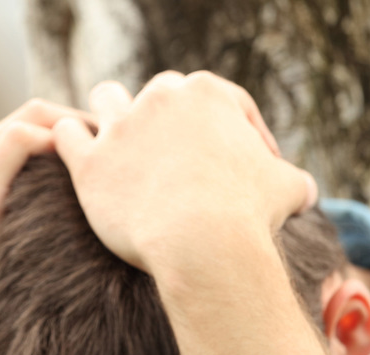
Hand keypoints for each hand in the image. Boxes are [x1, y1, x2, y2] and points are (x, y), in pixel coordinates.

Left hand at [52, 71, 316, 275]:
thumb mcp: (290, 189)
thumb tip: (303, 192)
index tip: (230, 163)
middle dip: (165, 121)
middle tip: (171, 156)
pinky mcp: (88, 162)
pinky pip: (66, 134)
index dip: (226, 131)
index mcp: (208, 93)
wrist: (203, 245)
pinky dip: (71, 143)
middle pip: (158, 94)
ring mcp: (120, 127)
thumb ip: (291, 180)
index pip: (217, 101)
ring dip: (111, 115)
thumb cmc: (251, 216)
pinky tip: (81, 161)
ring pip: (106, 98)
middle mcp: (160, 99)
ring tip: (117, 145)